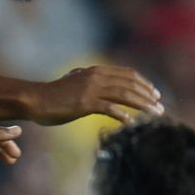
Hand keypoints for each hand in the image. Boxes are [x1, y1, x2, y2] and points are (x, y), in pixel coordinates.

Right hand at [27, 65, 162, 125]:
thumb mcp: (74, 82)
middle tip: (160, 107)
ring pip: (124, 95)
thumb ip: (87, 81)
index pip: (127, 74)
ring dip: (142, 105)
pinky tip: (130, 123)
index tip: (154, 94)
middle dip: (148, 95)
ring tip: (155, 115)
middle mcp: (95, 77)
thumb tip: (96, 81)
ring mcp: (90, 90)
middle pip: (129, 84)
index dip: (143, 83)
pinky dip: (123, 115)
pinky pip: (109, 108)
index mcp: (95, 71)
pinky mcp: (84, 103)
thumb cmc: (53, 94)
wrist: (35, 99)